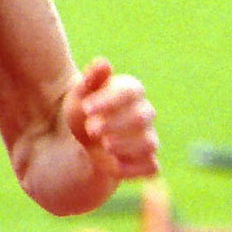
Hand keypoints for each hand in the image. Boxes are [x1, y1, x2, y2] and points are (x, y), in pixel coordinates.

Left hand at [63, 57, 158, 180]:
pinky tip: (113, 164)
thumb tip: (103, 63)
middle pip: (142, 118)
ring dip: (125, 145)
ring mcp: (149, 138)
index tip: (86, 109)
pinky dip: (132, 168)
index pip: (131, 92)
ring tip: (105, 145)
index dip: (109, 101)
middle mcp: (146, 113)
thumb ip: (92, 79)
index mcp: (132, 91)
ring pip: (149, 143)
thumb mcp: (80, 93)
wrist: (84, 140)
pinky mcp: (148, 162)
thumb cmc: (85, 112)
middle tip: (91, 129)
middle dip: (114, 125)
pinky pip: (150, 167)